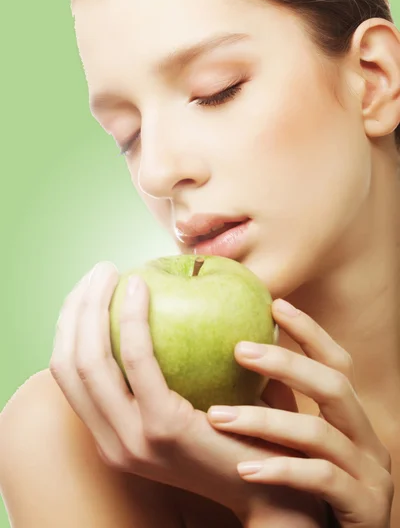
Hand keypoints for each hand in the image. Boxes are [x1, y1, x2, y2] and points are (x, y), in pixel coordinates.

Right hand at [50, 262, 326, 525]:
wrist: (272, 486)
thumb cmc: (237, 432)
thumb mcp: (185, 406)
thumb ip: (162, 373)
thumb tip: (160, 305)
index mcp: (111, 435)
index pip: (69, 372)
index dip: (70, 323)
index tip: (90, 287)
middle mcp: (111, 442)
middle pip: (69, 363)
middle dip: (76, 308)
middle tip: (100, 270)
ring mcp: (132, 440)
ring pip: (90, 362)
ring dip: (94, 307)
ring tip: (112, 271)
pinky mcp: (162, 430)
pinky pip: (137, 361)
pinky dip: (133, 319)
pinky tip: (142, 287)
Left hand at [206, 299, 394, 527]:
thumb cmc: (310, 496)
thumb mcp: (298, 446)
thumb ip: (280, 409)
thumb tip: (233, 366)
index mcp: (351, 420)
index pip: (337, 363)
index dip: (310, 331)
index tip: (275, 304)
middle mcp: (367, 439)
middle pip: (334, 385)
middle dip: (286, 363)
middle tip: (238, 349)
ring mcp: (370, 473)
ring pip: (320, 432)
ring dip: (265, 421)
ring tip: (217, 415)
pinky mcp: (365, 507)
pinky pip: (321, 479)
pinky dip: (281, 468)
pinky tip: (244, 468)